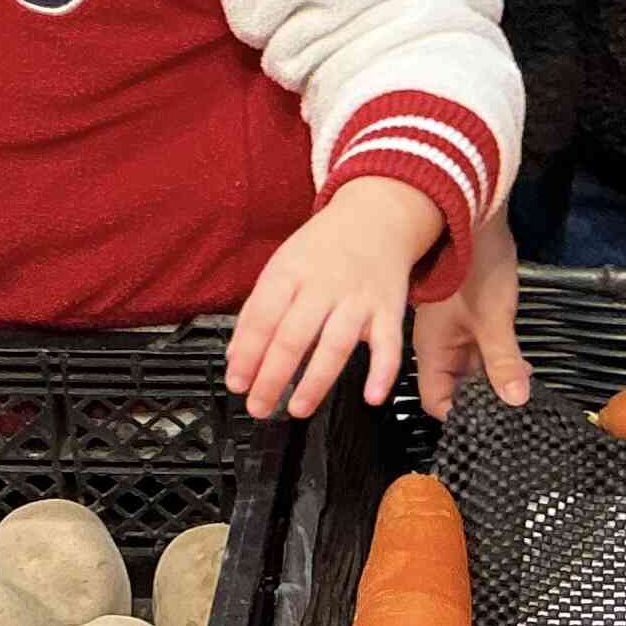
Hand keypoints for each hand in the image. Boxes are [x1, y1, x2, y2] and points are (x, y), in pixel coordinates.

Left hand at [231, 180, 446, 419]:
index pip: (262, 318)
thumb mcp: (282, 265)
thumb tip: (235, 357)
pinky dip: (383, 373)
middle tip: (259, 407)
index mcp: (290, 272)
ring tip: (298, 408)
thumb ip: (257, 310)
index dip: (247, 354)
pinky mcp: (389, 310)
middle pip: (293, 336)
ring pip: (336, 344)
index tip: (237, 383)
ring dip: (316, 382)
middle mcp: (324, 285)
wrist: (377, 217)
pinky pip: (389, 344)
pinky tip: (371, 397)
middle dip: (272, 377)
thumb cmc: (324, 247)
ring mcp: (358, 299)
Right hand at [415, 210, 533, 420]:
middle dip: (486, 400)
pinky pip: (481, 351)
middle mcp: (438, 345)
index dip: (462, 416)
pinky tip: (522, 367)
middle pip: (457, 389)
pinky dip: (500, 361)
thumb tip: (515, 401)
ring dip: (497, 379)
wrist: (477, 218)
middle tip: (516, 408)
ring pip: (473, 371)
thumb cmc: (476, 266)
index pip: (436, 401)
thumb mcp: (494, 319)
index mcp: (431, 349)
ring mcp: (455, 332)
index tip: (493, 423)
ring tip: (524, 388)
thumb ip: (503, 362)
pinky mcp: (471, 320)